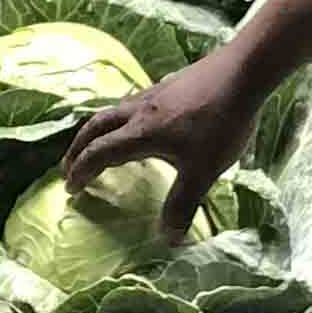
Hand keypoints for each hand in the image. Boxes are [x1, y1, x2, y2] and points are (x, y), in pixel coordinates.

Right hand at [62, 45, 259, 240]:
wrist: (243, 72)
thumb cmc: (221, 122)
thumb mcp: (203, 171)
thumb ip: (183, 204)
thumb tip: (167, 239)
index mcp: (140, 134)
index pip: (99, 153)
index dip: (81, 171)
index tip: (70, 189)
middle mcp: (139, 111)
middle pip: (95, 127)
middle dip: (78, 147)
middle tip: (68, 166)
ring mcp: (153, 94)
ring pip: (112, 112)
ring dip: (97, 131)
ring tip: (97, 144)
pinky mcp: (168, 85)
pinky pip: (131, 103)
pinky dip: (121, 118)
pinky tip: (139, 122)